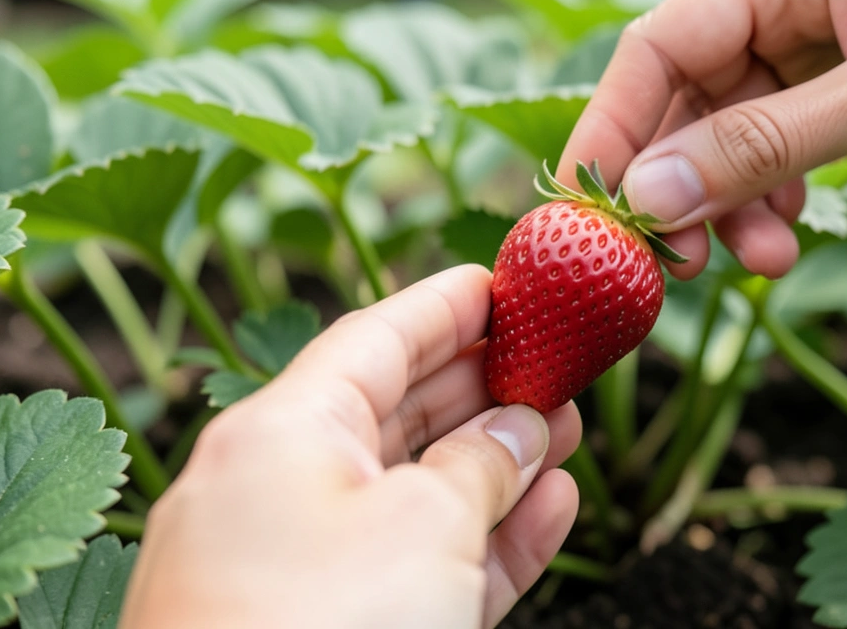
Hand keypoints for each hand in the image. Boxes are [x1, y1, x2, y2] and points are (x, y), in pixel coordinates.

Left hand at [119, 265, 582, 628]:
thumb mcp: (422, 527)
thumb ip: (481, 466)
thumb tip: (523, 429)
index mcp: (278, 433)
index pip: (373, 337)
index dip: (449, 305)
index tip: (511, 281)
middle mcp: (278, 489)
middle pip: (396, 410)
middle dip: (484, 384)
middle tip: (558, 357)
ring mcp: (301, 567)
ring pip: (414, 491)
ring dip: (495, 462)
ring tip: (568, 429)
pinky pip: (416, 563)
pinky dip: (482, 537)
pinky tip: (552, 510)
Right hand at [559, 0, 846, 279]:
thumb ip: (770, 145)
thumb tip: (652, 195)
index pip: (663, 45)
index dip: (615, 128)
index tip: (591, 211)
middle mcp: (799, 3)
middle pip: (693, 99)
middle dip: (681, 184)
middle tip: (684, 263)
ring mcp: (832, 50)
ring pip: (741, 137)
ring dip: (738, 204)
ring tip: (769, 260)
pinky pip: (792, 152)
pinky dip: (783, 198)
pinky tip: (800, 229)